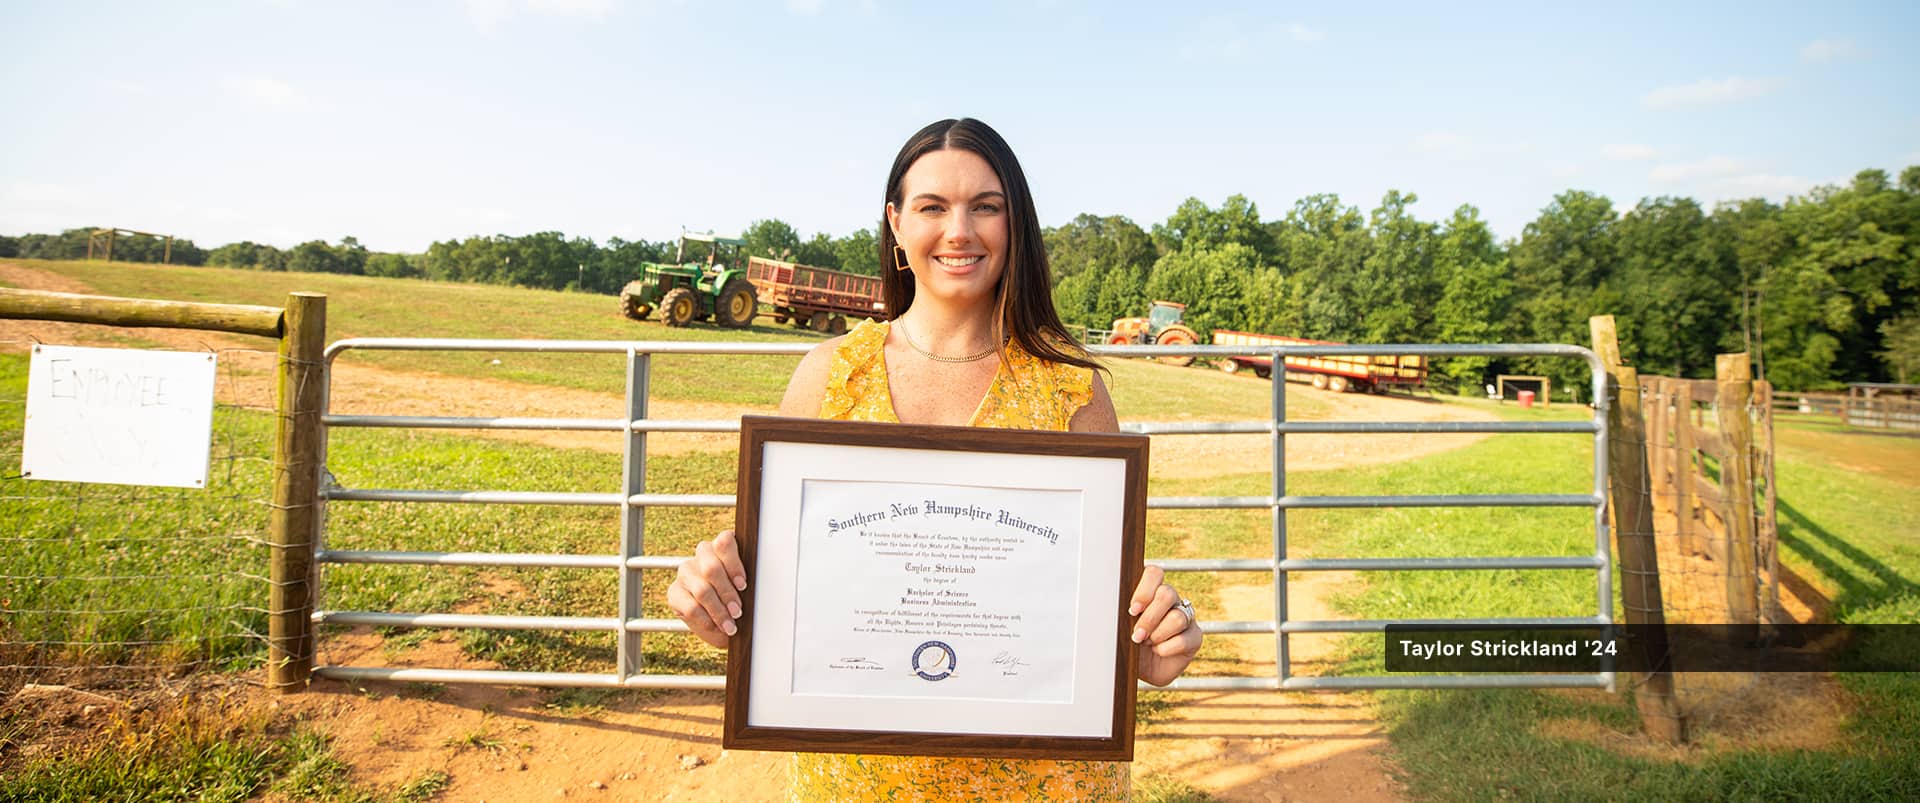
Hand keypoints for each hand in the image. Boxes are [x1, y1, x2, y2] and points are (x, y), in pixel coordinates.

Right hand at [666, 529, 747, 648]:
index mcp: (723, 548)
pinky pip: (690, 607)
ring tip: (730, 625)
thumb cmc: (738, 602)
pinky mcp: (674, 592)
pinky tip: (715, 626)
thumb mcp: (745, 591)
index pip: (724, 542)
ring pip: (702, 590)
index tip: (743, 585)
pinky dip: (706, 620)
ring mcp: (686, 572)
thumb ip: (743, 583)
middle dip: (727, 593)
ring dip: (719, 611)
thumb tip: (746, 588)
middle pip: (711, 568)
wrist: (722, 625)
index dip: (733, 564)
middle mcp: (702, 556)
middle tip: (738, 611)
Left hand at [1129, 565, 1201, 685]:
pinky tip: (1159, 651)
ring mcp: (1185, 617)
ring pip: (1177, 617)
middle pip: (1167, 594)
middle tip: (1137, 635)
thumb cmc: (1125, 643)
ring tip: (1147, 644)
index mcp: (1150, 592)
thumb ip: (1120, 614)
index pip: (1154, 574)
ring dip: (1158, 634)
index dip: (1145, 590)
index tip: (1133, 611)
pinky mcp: (1194, 637)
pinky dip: (1167, 648)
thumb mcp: (1119, 627)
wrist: (1136, 669)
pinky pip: (1185, 638)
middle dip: (1150, 617)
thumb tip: (1121, 610)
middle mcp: (1170, 601)